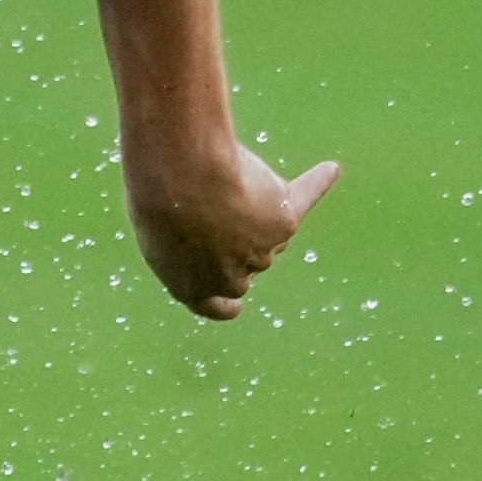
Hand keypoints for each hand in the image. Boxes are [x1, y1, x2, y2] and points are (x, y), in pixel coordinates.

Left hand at [127, 142, 337, 321]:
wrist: (181, 179)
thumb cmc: (155, 196)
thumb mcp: (153, 224)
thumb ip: (179, 235)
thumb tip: (200, 222)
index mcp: (188, 286)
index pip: (211, 305)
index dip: (224, 304)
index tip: (234, 309)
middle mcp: (228, 278)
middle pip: (246, 264)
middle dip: (240, 244)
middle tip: (226, 211)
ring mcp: (260, 252)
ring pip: (266, 229)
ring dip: (253, 203)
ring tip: (227, 173)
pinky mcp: (283, 222)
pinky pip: (303, 196)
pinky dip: (314, 183)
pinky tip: (327, 172)